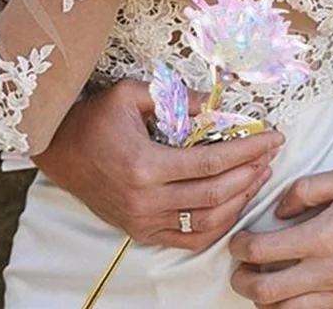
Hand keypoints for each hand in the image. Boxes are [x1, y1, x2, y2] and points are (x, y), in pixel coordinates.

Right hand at [33, 79, 284, 251]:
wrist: (59, 149)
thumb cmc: (95, 117)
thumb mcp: (131, 93)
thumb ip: (177, 97)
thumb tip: (219, 101)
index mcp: (145, 166)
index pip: (212, 162)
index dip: (248, 150)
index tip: (274, 136)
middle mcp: (145, 200)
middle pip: (216, 194)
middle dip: (251, 172)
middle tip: (272, 152)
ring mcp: (143, 221)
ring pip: (207, 221)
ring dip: (240, 198)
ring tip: (260, 173)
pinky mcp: (140, 231)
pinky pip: (188, 239)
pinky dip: (218, 226)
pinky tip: (235, 203)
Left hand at [229, 166, 332, 307]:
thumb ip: (309, 188)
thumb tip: (281, 206)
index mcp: (324, 236)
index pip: (262, 251)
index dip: (240, 247)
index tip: (238, 241)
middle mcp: (329, 272)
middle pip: (266, 292)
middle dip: (243, 281)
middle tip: (240, 269)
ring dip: (267, 301)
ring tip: (265, 284)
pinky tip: (296, 296)